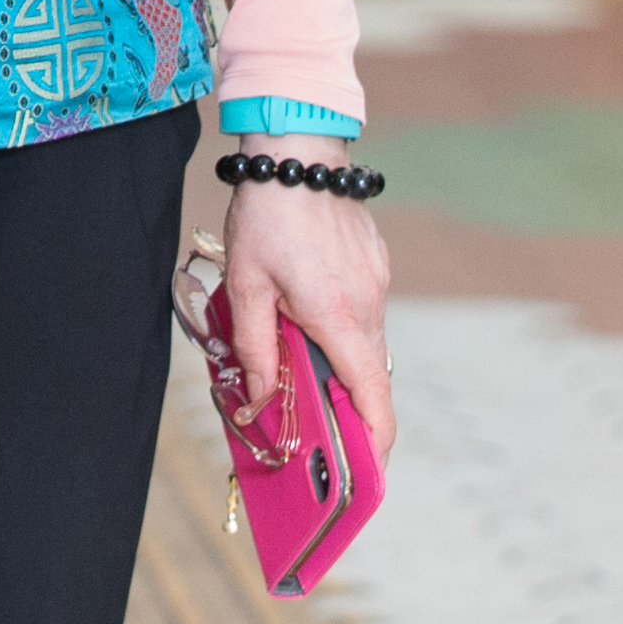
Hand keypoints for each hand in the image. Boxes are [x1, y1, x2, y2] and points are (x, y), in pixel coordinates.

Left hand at [215, 171, 394, 460]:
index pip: (372, 395)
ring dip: (343, 366)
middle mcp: (368, 304)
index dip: (376, 440)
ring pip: (367, 344)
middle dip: (351, 410)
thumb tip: (261, 403)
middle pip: (371, 376)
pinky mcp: (375, 264)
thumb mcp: (245, 287)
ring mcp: (377, 282)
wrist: (297, 149)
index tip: (372, 474)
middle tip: (322, 435)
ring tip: (303, 376)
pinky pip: (364, 312)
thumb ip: (254, 350)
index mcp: (338, 316)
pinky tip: (307, 320)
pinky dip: (344, 330)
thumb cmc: (266, 216)